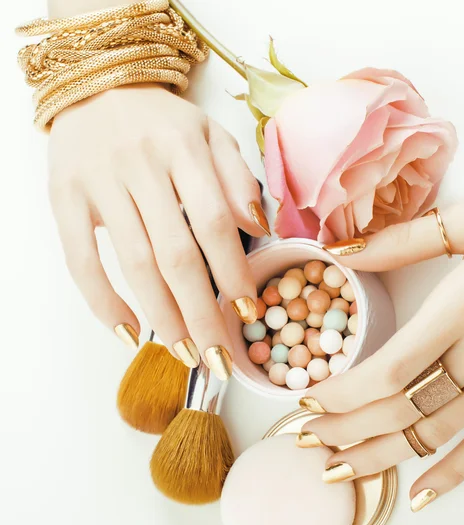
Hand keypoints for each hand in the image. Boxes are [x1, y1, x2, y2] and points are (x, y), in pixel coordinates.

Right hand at [49, 84, 268, 369]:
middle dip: (201, 313)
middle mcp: (141, 167)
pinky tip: (130, 331)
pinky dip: (103, 301)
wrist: (95, 86)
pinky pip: (81, 259)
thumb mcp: (210, 135)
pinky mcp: (65, 199)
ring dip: (161, 316)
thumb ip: (237, 178)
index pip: (213, 222)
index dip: (232, 271)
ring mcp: (99, 184)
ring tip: (185, 354)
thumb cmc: (162, 121)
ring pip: (133, 263)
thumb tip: (258, 228)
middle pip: (175, 254)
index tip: (249, 311)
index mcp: (184, 150)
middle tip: (218, 357)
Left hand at [298, 165, 463, 510]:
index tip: (308, 401)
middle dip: (347, 431)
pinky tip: (422, 494)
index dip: (342, 395)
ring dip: (384, 457)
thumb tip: (345, 250)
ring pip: (439, 434)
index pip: (390, 369)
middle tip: (305, 441)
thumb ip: (404, 239)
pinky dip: (456, 473)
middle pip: (404, 408)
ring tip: (341, 472)